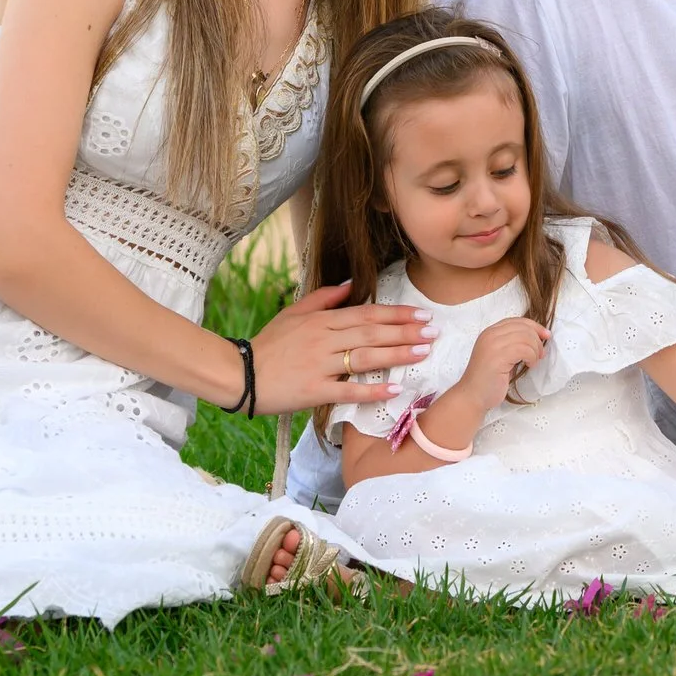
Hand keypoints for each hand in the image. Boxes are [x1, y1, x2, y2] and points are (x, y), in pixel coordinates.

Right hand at [247, 280, 433, 412]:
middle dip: (406, 331)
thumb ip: (324, 298)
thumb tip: (352, 283)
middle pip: (372, 333)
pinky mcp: (314, 391)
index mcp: (321, 321)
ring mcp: (320, 366)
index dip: (397, 314)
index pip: (367, 313)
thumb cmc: (269, 344)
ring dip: (397, 355)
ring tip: (424, 352)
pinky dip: (373, 390)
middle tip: (434, 332)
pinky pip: (348, 390)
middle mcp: (324, 340)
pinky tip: (395, 389)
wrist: (240, 374)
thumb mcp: (293, 313)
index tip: (422, 314)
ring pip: (366, 357)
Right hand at [461, 316, 549, 405]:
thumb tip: (536, 338)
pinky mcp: (498, 357)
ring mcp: (493, 344)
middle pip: (523, 327)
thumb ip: (513, 344)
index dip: (534, 326)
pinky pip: (524, 349)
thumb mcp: (501, 356)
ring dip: (535, 350)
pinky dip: (531, 357)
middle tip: (540, 354)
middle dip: (537, 340)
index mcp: (490, 332)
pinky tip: (529, 365)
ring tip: (533, 362)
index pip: (517, 321)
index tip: (546, 335)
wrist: (472, 396)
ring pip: (526, 337)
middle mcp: (490, 334)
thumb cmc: (488, 379)